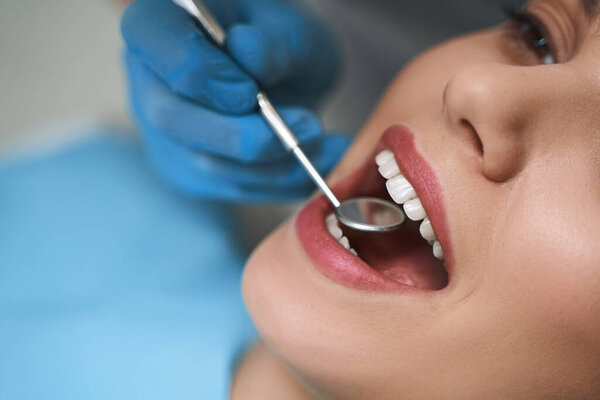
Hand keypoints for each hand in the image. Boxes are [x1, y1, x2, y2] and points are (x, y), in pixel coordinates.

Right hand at [121, 0, 347, 201]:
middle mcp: (150, 82)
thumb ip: (272, 41)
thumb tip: (248, 55)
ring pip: (205, 164)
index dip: (198, 69)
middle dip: (242, 134)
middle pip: (171, 117)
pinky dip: (284, 181)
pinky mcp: (192, 171)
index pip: (151, 38)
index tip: (250, 90)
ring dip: (274, 162)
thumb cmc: (279, 43)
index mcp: (160, 25)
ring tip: (325, 141)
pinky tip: (323, 160)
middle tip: (308, 126)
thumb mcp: (289, 28)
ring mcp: (164, 134)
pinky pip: (232, 187)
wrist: (286, 77)